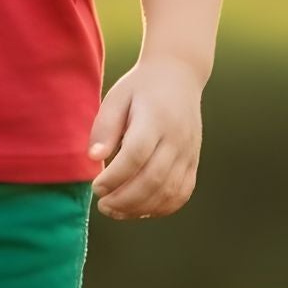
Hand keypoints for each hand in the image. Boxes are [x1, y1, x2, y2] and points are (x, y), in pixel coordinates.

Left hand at [86, 56, 203, 219]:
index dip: (115, 176)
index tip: (96, 187)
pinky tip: (139, 210)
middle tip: (103, 205)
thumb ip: (105, 126)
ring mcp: (189, 152)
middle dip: (125, 199)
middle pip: (153, 178)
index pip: (136, 154)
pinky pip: (182, 193)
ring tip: (115, 211)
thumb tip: (94, 157)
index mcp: (155, 118)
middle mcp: (176, 137)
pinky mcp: (193, 162)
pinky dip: (161, 208)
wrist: (179, 76)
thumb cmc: (140, 88)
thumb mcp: (116, 97)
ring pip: (169, 191)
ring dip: (140, 208)